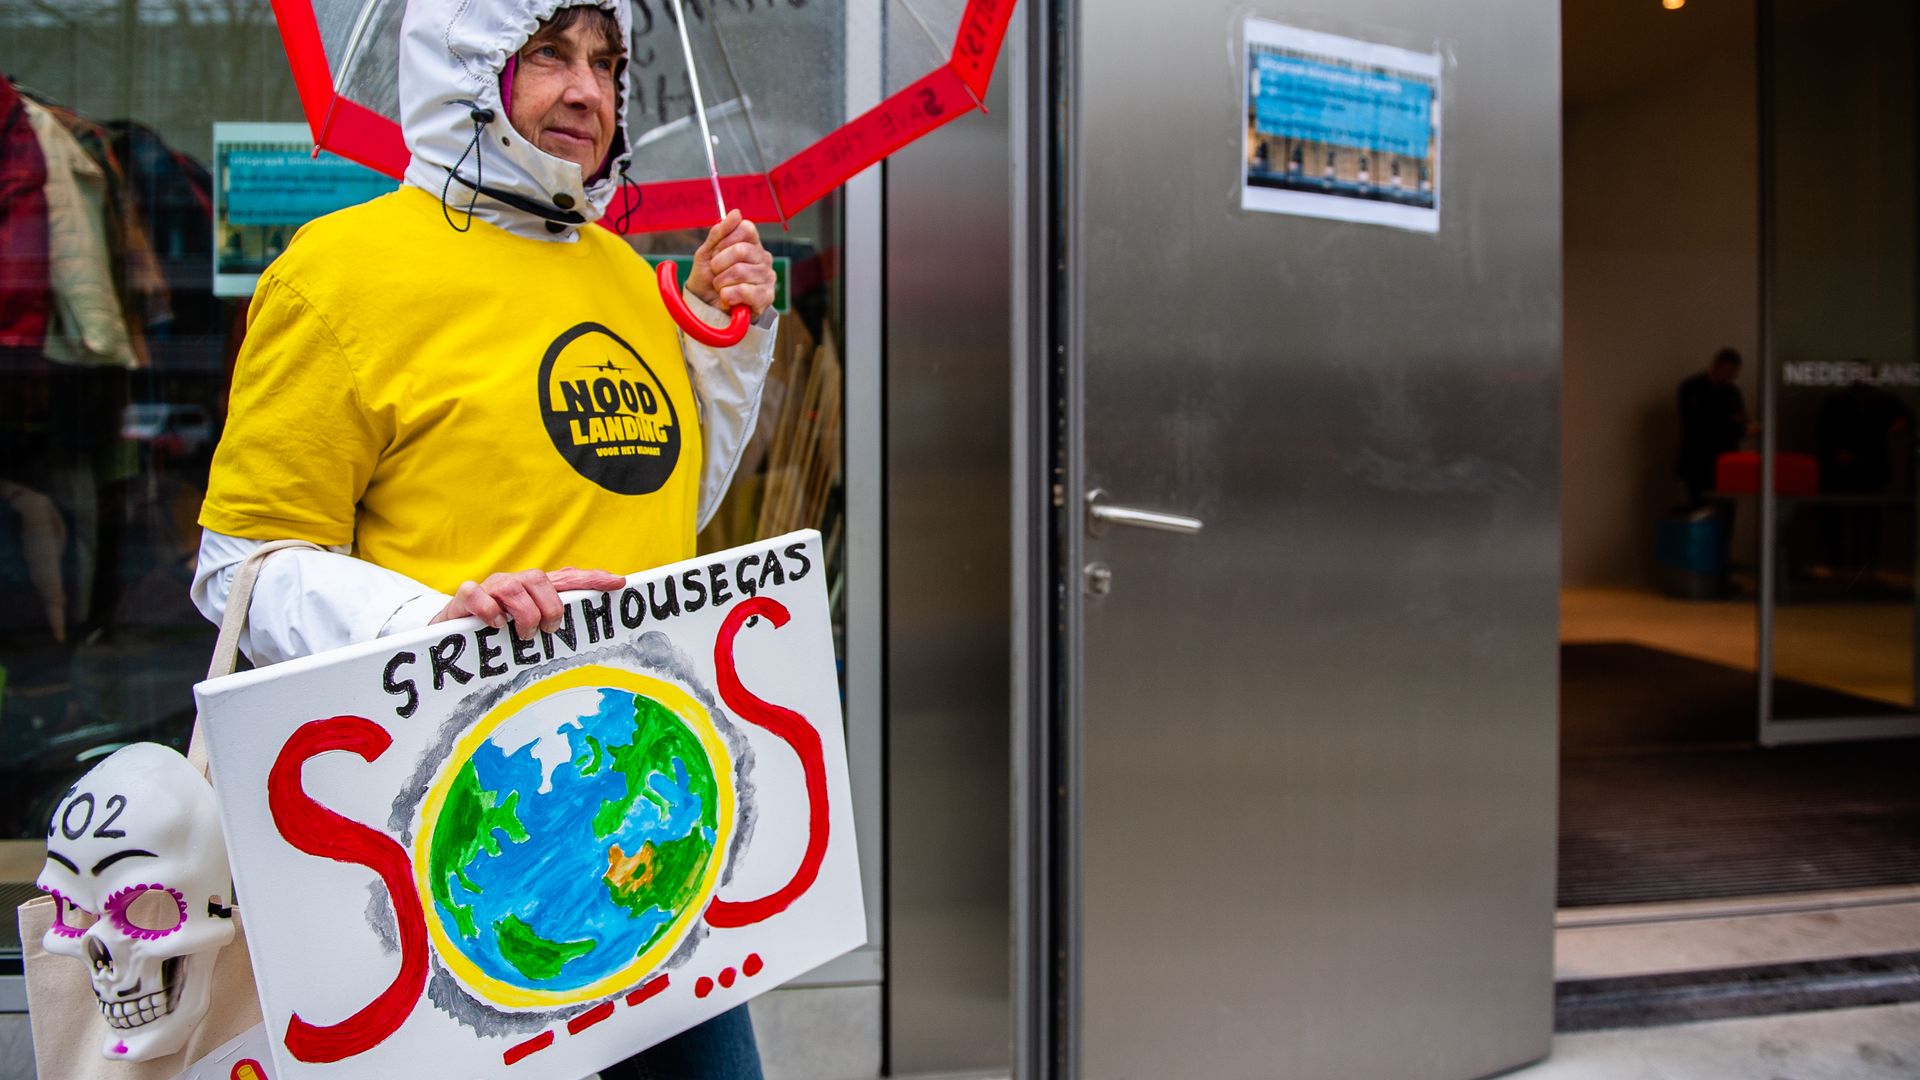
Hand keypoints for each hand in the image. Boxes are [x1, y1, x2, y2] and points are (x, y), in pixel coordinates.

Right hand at [432, 567, 625, 637]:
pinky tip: (495, 624)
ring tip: (523, 634)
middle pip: (541, 579)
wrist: (450, 631)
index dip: (592, 579)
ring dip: (524, 613)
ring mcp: (489, 587)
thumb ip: (549, 627)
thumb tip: (580, 635)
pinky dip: (489, 610)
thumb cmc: (495, 632)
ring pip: (513, 587)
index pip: (566, 578)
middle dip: (550, 607)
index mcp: (532, 590)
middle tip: (547, 630)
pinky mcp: (464, 597)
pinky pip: (477, 594)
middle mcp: (513, 583)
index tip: (619, 582)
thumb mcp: (525, 630)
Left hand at [686, 210, 775, 320]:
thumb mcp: (707, 252)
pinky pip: (744, 291)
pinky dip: (728, 296)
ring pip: (740, 272)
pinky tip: (727, 299)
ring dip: (721, 283)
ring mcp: (767, 278)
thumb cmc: (709, 278)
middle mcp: (763, 258)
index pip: (746, 228)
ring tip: (721, 288)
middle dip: (719, 264)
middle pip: (741, 250)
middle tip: (716, 274)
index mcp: (751, 243)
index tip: (716, 252)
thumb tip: (736, 212)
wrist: (706, 307)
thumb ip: (719, 232)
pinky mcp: (766, 297)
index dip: (725, 240)